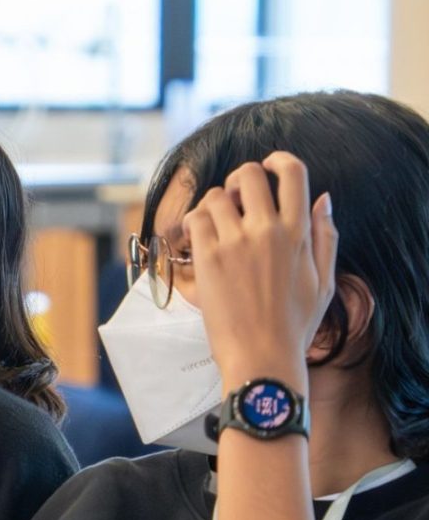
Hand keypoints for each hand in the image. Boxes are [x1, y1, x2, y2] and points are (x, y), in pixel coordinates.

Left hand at [182, 151, 337, 393]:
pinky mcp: (208, 258)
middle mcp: (268, 231)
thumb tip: (324, 199)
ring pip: (215, 196)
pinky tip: (201, 242)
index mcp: (299, 234)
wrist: (262, 358)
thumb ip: (325, 237)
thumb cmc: (293, 326)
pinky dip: (195, 224)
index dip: (277, 160)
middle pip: (248, 174)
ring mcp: (236, 243)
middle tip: (235, 199)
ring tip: (218, 229)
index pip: (293, 173)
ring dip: (214, 206)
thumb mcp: (324, 282)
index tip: (268, 166)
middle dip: (239, 180)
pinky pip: (195, 219)